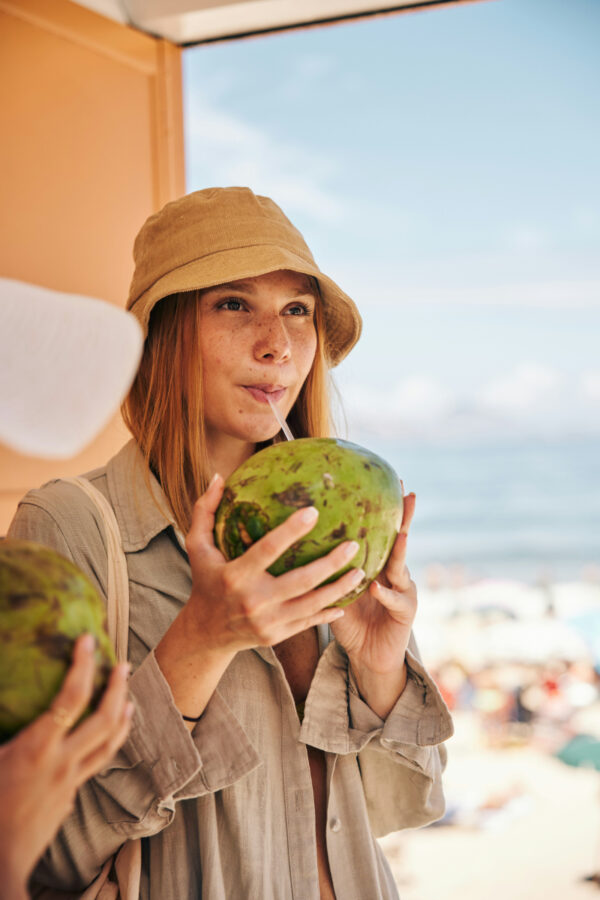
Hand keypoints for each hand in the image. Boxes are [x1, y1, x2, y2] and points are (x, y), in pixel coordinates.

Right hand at [0, 634, 132, 898]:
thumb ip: (1, 728)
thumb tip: (4, 706)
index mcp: (37, 748)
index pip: (70, 697)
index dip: (82, 665)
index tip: (89, 640)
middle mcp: (62, 762)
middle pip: (105, 718)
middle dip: (117, 688)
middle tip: (123, 665)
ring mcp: (70, 782)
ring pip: (110, 744)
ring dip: (123, 717)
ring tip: (130, 700)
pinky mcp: (70, 798)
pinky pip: (94, 765)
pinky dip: (105, 746)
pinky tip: (104, 740)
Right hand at [182, 474, 363, 652]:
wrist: (206, 632)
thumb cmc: (206, 580)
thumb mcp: (197, 546)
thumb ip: (205, 510)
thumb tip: (217, 476)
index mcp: (235, 575)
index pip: (267, 550)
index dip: (291, 531)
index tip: (313, 511)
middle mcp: (253, 600)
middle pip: (300, 580)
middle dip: (330, 563)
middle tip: (353, 544)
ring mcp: (267, 621)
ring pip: (311, 604)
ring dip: (339, 588)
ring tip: (361, 571)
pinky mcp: (276, 636)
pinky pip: (308, 622)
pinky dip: (328, 613)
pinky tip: (346, 602)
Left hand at [331, 492, 417, 716]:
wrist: (368, 655)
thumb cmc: (349, 620)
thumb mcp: (334, 588)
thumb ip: (323, 565)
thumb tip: (288, 539)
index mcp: (377, 563)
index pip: (383, 529)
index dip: (387, 507)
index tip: (390, 479)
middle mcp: (394, 572)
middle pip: (402, 540)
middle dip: (406, 518)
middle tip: (408, 494)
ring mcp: (403, 591)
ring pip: (403, 568)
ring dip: (401, 551)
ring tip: (401, 536)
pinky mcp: (405, 613)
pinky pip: (396, 601)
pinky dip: (386, 594)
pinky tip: (376, 586)